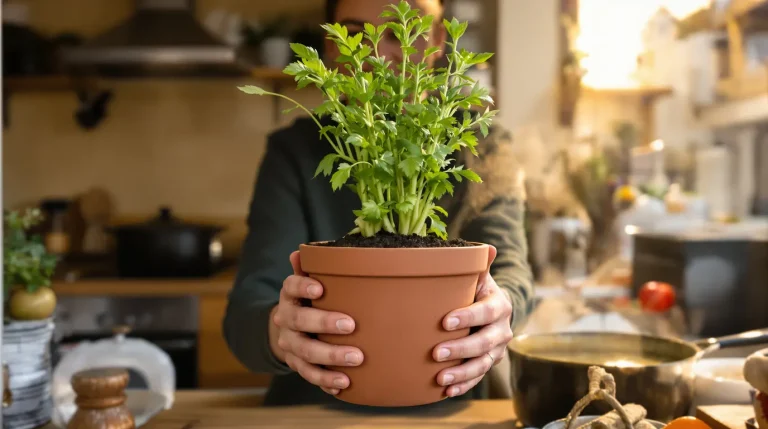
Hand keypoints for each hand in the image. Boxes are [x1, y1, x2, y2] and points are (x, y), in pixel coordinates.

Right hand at [269, 251, 363, 394]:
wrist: (287, 329)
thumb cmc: (309, 300)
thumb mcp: (306, 281)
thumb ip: (310, 267)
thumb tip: (304, 249)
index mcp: (290, 295)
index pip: (291, 287)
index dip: (303, 286)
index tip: (320, 288)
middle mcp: (286, 319)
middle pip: (300, 322)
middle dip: (324, 323)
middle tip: (350, 325)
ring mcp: (290, 344)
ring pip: (306, 353)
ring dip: (330, 357)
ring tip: (356, 360)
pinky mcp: (297, 364)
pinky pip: (309, 375)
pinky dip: (326, 380)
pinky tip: (344, 384)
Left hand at [433, 246, 513, 396]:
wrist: (491, 308)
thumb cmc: (476, 288)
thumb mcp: (478, 275)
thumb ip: (477, 263)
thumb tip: (487, 248)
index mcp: (499, 304)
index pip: (486, 312)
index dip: (468, 317)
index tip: (445, 321)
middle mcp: (502, 329)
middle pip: (485, 342)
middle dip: (461, 349)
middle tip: (436, 353)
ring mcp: (497, 349)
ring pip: (483, 364)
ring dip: (462, 373)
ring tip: (440, 379)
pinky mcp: (490, 363)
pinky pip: (479, 377)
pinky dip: (464, 385)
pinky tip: (447, 391)